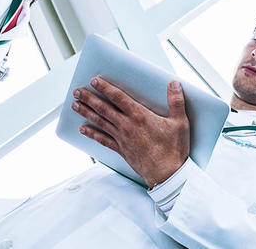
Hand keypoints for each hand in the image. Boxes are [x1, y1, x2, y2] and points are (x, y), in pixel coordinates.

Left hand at [72, 77, 189, 187]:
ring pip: (100, 122)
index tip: (94, 81)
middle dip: (89, 99)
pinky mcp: (121, 149)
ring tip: (75, 105)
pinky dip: (92, 134)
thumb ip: (176, 101)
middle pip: (104, 108)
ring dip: (86, 113)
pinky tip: (84, 129)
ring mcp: (122, 138)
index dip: (105, 88)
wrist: (166, 173)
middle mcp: (127, 126)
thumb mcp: (180, 122)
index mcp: (140, 116)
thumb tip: (174, 84)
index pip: (118, 98)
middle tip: (77, 92)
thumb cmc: (174, 149)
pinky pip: (103, 140)